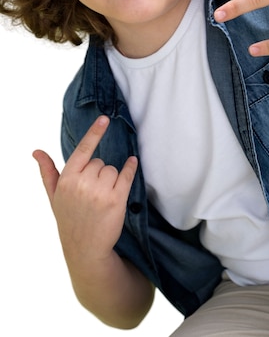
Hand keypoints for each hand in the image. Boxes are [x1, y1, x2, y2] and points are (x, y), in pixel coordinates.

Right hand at [33, 116, 137, 264]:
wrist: (85, 249)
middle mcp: (83, 184)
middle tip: (93, 192)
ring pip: (113, 169)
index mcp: (67, 180)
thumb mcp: (54, 197)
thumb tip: (37, 152)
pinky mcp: (117, 199)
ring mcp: (100, 192)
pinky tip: (132, 163)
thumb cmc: (69, 219)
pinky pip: (127, 175)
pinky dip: (131, 168)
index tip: (104, 118)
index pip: (82, 150)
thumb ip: (47, 172)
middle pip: (100, 162)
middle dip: (99, 173)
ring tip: (103, 197)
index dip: (94, 133)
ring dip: (111, 178)